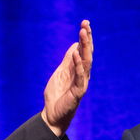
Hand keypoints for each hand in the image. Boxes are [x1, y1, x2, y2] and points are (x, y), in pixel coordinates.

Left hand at [42, 19, 93, 134]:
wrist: (52, 115)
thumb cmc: (57, 95)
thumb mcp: (61, 72)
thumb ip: (68, 60)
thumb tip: (74, 45)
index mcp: (78, 69)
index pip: (84, 50)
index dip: (85, 38)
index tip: (85, 23)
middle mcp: (83, 74)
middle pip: (87, 53)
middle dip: (87, 38)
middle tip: (86, 24)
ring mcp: (82, 83)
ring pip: (86, 62)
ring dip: (85, 47)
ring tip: (83, 33)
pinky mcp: (78, 92)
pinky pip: (80, 76)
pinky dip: (78, 65)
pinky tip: (77, 53)